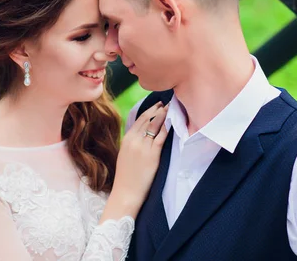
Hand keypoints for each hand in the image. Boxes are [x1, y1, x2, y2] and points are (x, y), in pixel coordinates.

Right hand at [102, 102, 168, 220]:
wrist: (126, 193)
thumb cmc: (126, 177)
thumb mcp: (125, 155)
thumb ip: (132, 143)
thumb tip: (142, 134)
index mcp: (126, 139)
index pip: (139, 120)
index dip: (149, 111)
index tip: (156, 106)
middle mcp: (134, 140)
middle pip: (148, 119)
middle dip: (157, 110)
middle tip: (165, 103)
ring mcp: (143, 147)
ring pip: (155, 126)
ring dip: (163, 115)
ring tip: (170, 109)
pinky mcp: (153, 155)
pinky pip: (161, 137)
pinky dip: (166, 128)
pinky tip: (171, 123)